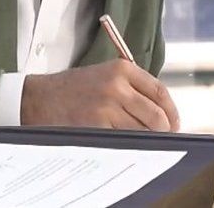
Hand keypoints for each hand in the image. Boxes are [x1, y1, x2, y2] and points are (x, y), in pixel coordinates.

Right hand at [20, 59, 179, 131]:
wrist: (40, 98)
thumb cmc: (73, 89)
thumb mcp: (104, 75)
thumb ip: (132, 88)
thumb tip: (162, 114)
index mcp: (122, 68)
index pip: (160, 91)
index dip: (171, 111)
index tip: (173, 123)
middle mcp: (117, 85)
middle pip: (156, 114)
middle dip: (163, 131)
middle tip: (162, 138)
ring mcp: (107, 106)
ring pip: (143, 130)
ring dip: (148, 140)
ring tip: (144, 143)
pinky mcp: (97, 125)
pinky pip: (125, 140)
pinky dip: (130, 146)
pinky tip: (126, 145)